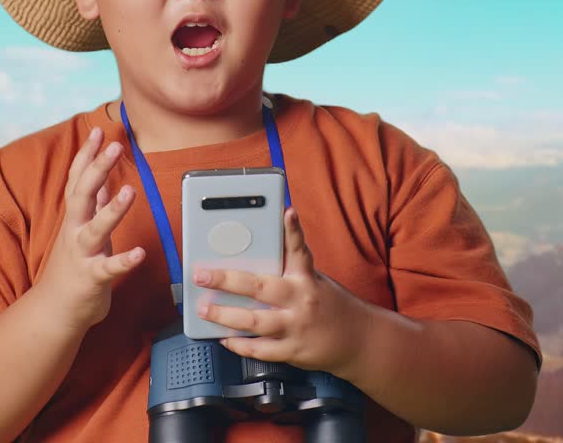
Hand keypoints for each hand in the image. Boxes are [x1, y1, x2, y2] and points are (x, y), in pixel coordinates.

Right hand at [33, 126, 144, 331]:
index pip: (78, 180)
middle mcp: (74, 232)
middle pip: (83, 195)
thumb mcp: (81, 231)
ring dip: (112, 210)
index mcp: (74, 219)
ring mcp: (82, 255)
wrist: (54, 311)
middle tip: (114, 145)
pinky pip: (109, 269)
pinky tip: (139, 253)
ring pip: (96, 229)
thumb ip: (92, 206)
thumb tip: (103, 180)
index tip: (97, 131)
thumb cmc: (72, 268)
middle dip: (97, 169)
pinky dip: (124, 261)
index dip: (86, 156)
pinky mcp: (92, 279)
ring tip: (129, 190)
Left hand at [193, 207, 371, 373]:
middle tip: (202, 276)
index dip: (292, 230)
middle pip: (259, 287)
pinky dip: (238, 344)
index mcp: (307, 277)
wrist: (360, 340)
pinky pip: (259, 349)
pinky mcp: (293, 350)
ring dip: (224, 316)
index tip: (286, 211)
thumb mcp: (314, 280)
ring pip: (254, 321)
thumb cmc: (329, 305)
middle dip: (225, 280)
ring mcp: (296, 326)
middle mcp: (301, 299)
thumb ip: (287, 270)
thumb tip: (249, 260)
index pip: (299, 249)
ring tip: (205, 310)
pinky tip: (225, 338)